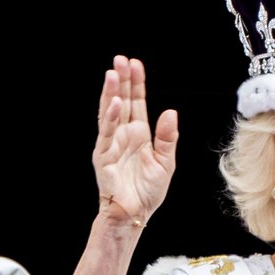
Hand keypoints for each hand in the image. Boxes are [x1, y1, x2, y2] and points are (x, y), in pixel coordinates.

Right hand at [94, 56, 177, 226]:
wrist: (134, 215)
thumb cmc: (147, 192)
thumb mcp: (166, 163)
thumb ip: (167, 138)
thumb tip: (171, 112)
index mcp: (139, 134)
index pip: (137, 103)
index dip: (137, 84)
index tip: (135, 63)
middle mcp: (123, 136)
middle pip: (122, 102)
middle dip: (122, 81)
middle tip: (120, 59)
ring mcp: (111, 145)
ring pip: (110, 114)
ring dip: (111, 93)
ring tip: (113, 74)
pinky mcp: (104, 158)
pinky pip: (106, 135)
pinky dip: (110, 119)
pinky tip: (114, 103)